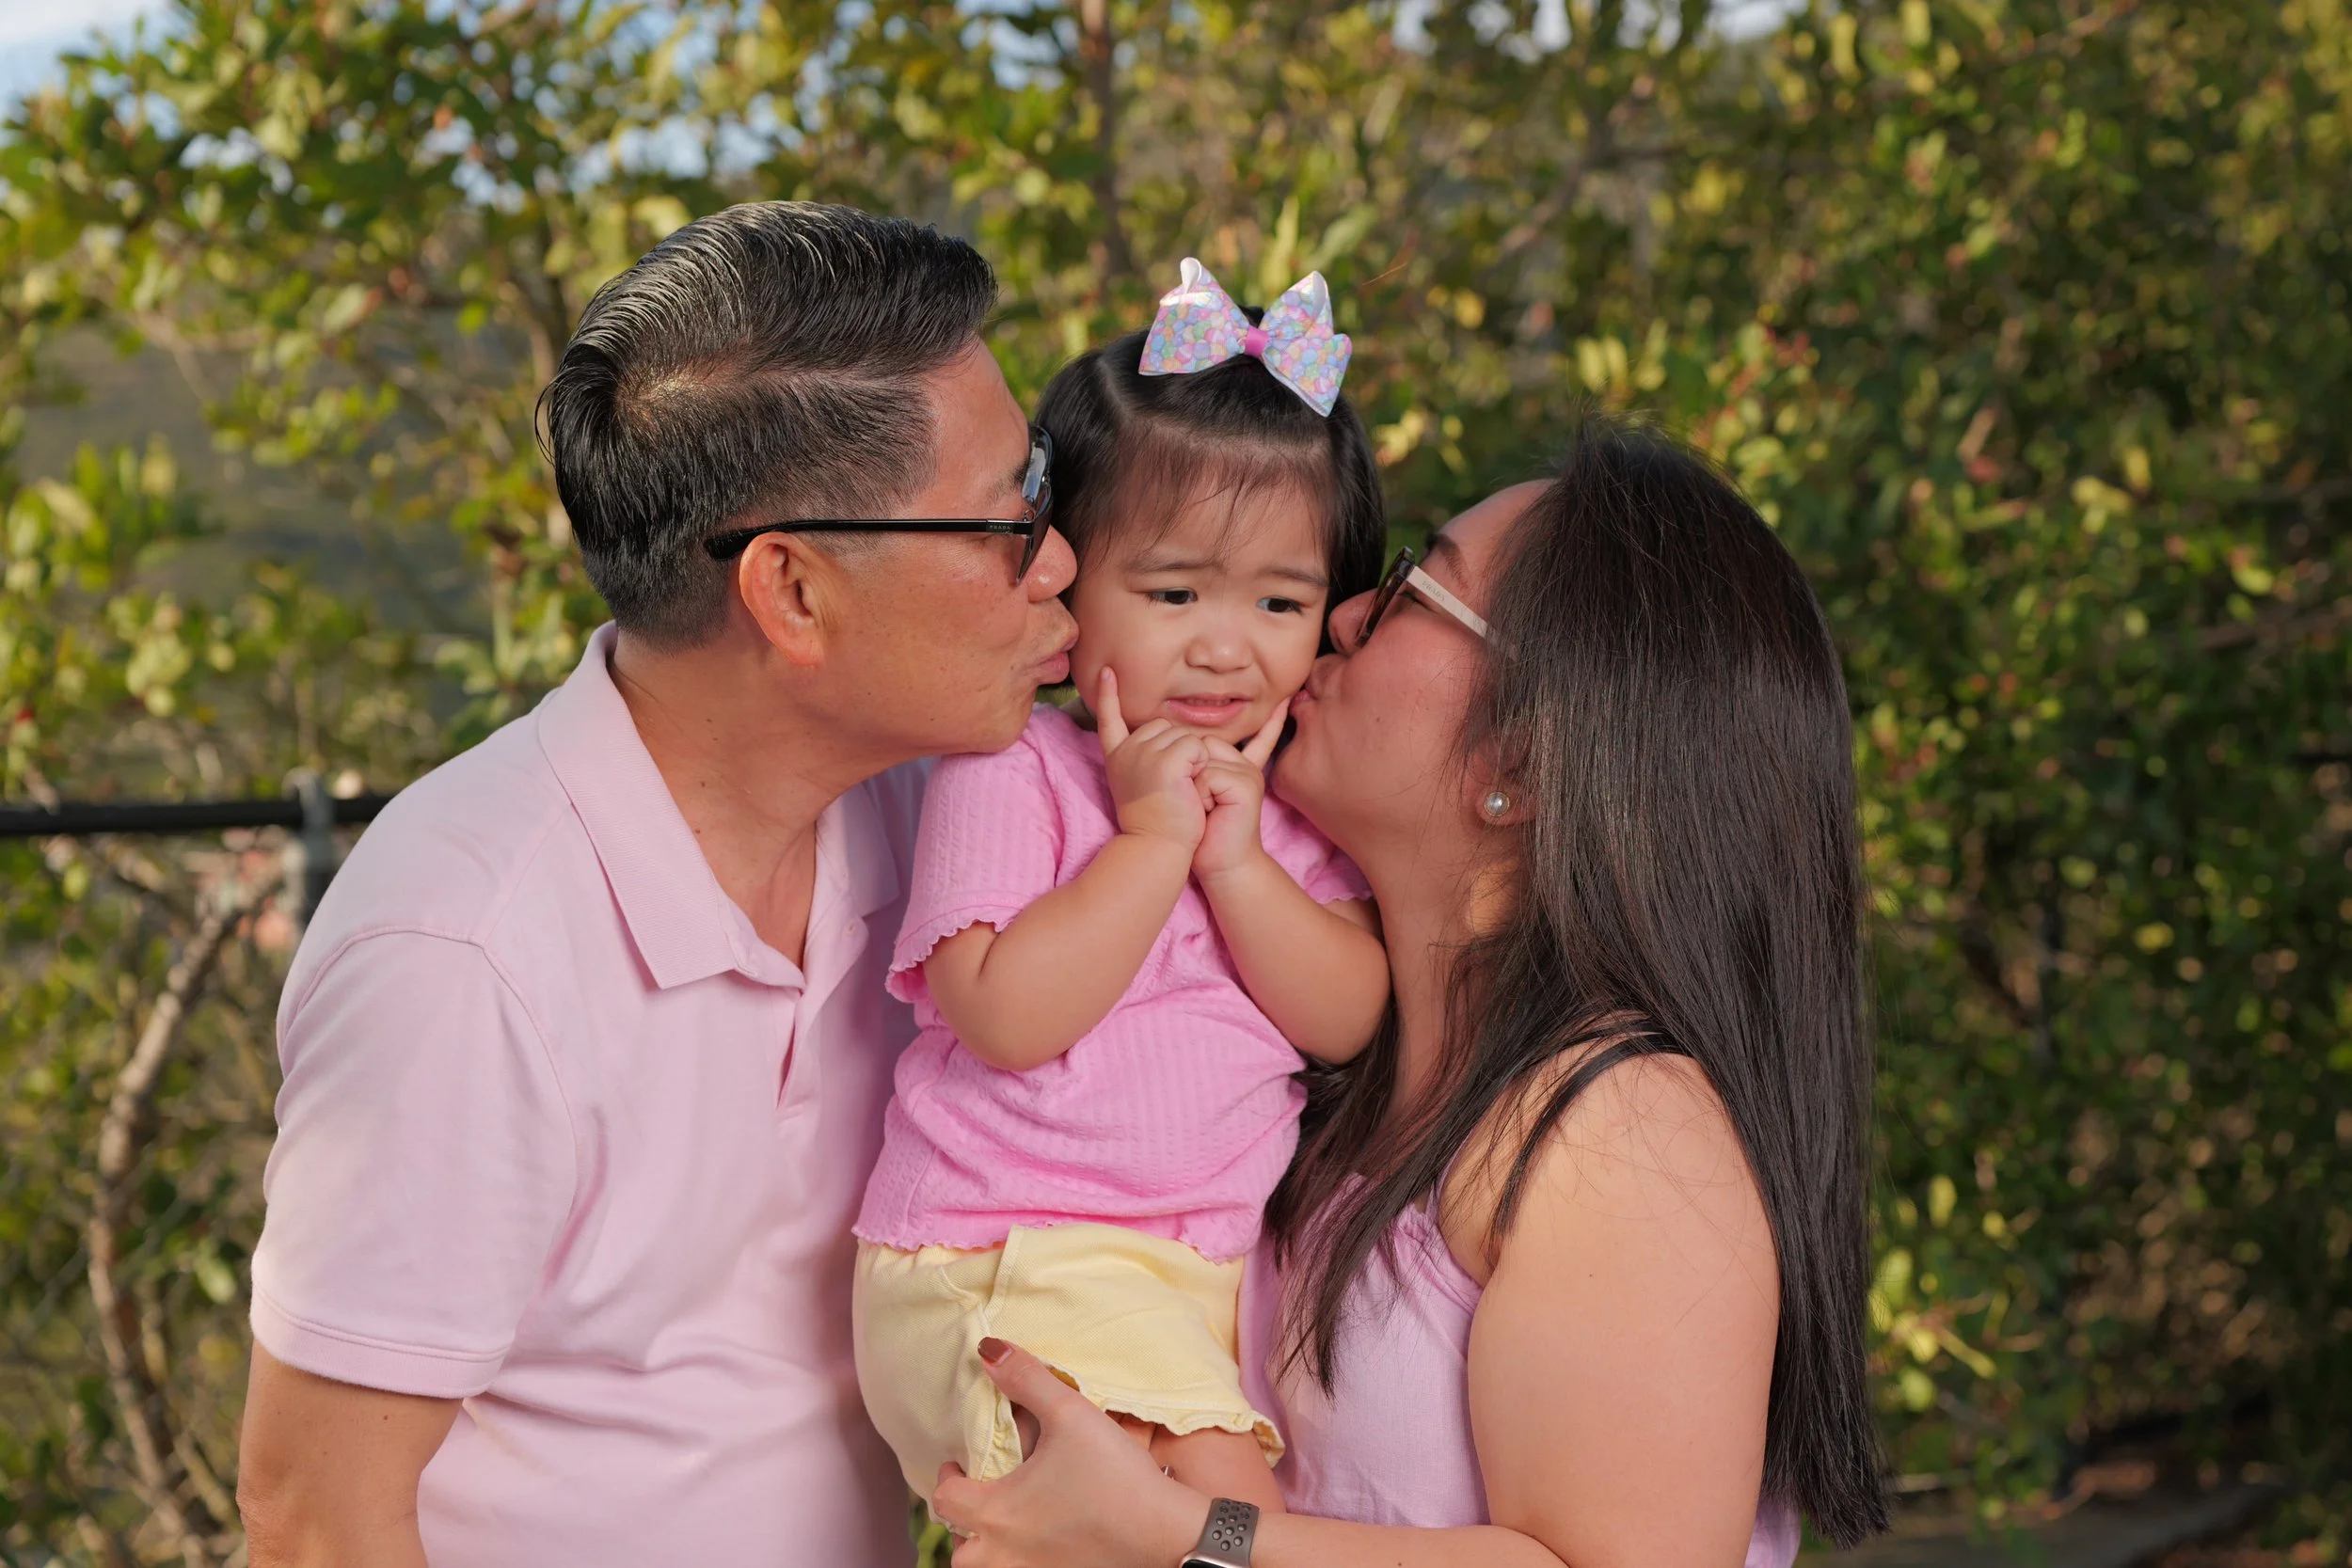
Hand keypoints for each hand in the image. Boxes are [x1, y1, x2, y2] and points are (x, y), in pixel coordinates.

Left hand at [931, 1338, 1207, 1567]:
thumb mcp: (1070, 1414)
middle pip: (959, 1550)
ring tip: (1003, 1521)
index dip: (947, 1475)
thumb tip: (989, 1351)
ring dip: (984, 1547)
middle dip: (961, 1524)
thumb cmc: (1114, 1475)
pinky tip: (1038, 1536)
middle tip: (978, 1495)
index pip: (947, 1498)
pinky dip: (1016, 1557)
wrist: (1164, 1531)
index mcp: (998, 1513)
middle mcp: (1006, 1552)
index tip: (959, 1462)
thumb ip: (1026, 1380)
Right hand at [1095, 668, 1208, 851]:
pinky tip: (1189, 788)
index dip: (1109, 696)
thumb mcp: (1145, 785)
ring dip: (1193, 761)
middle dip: (1181, 750)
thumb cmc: (1159, 824)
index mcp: (1118, 757)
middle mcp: (1126, 751)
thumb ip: (1148, 757)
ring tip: (1181, 791)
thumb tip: (1166, 735)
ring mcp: (1143, 753)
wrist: (1157, 848)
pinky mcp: (1164, 760)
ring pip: (1184, 735)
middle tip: (1176, 788)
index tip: (1108, 671)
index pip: (1110, 719)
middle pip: (1166, 726)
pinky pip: (1196, 747)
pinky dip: (1201, 766)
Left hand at [1191, 701, 1287, 881]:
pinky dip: (1200, 795)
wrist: (1222, 867)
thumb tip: (1158, 740)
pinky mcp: (1246, 785)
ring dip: (1192, 785)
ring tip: (1202, 810)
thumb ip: (1185, 768)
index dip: (1187, 754)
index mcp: (1231, 764)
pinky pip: (1209, 774)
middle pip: (1199, 743)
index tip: (1190, 789)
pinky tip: (1208, 812)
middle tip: (1196, 805)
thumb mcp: (1189, 795)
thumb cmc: (1200, 835)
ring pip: (1201, 757)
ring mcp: (1247, 773)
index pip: (1206, 739)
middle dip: (1186, 772)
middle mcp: (1242, 764)